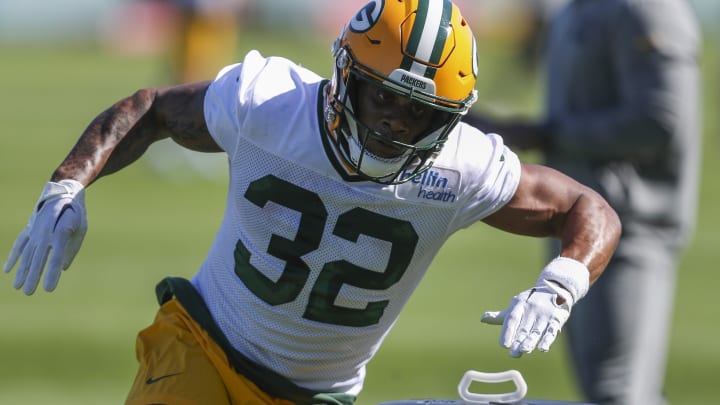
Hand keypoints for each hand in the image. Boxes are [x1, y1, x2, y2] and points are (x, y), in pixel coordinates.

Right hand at [4, 180, 86, 294]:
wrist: (63, 192)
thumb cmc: (75, 213)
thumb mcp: (81, 228)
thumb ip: (72, 248)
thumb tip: (62, 268)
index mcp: (60, 231)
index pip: (55, 257)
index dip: (51, 273)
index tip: (48, 289)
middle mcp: (44, 232)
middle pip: (37, 258)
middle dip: (33, 277)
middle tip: (29, 293)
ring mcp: (34, 230)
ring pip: (26, 254)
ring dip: (21, 271)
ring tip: (17, 287)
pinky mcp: (29, 229)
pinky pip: (19, 244)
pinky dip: (13, 256)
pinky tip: (7, 269)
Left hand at [481, 257, 589, 356]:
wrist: (555, 289)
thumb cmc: (530, 302)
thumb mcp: (515, 307)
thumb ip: (501, 317)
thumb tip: (482, 319)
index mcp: (519, 305)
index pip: (512, 319)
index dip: (508, 332)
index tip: (503, 345)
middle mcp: (531, 309)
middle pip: (524, 328)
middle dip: (518, 341)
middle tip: (513, 354)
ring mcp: (544, 314)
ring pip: (536, 330)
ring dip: (531, 341)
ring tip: (524, 350)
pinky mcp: (556, 319)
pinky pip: (551, 330)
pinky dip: (547, 340)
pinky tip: (542, 349)